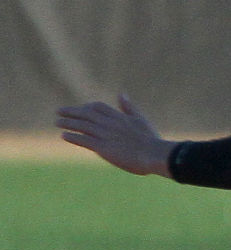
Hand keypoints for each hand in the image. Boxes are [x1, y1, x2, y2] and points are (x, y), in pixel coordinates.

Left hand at [56, 94, 174, 175]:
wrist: (153, 154)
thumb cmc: (151, 140)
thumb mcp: (140, 120)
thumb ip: (129, 108)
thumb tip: (121, 94)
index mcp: (120, 117)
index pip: (98, 107)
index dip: (86, 107)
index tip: (80, 109)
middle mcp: (110, 124)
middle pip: (86, 114)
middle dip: (71, 112)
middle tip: (59, 111)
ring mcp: (105, 135)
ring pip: (82, 126)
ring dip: (68, 123)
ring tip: (57, 122)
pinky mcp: (102, 147)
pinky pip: (83, 140)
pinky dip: (73, 136)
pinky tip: (64, 135)